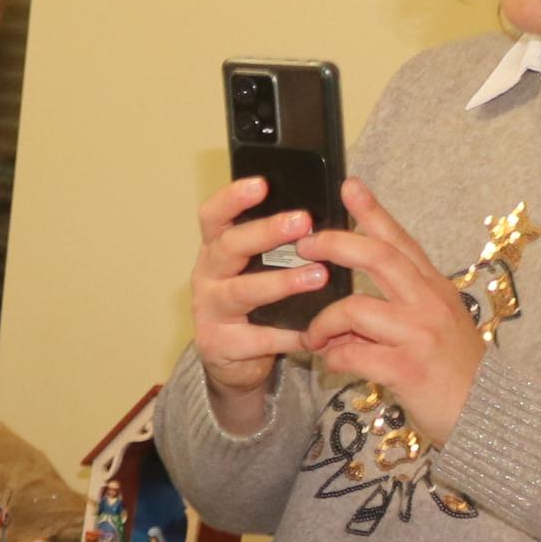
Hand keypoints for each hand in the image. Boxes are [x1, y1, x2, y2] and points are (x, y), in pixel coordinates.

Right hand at [190, 176, 323, 430]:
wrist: (234, 358)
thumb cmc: (257, 301)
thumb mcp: (261, 266)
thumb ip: (283, 243)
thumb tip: (333, 210)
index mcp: (217, 248)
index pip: (214, 215)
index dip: (233, 198)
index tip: (261, 183)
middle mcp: (207, 274)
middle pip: (228, 247)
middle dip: (265, 232)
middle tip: (302, 221)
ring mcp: (209, 309)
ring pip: (241, 291)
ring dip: (280, 282)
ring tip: (318, 276)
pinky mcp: (218, 343)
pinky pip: (256, 337)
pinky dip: (287, 334)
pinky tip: (314, 332)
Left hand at [302, 179, 483, 445]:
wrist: (490, 416)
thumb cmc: (455, 369)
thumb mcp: (436, 324)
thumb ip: (401, 303)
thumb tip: (352, 294)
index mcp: (434, 288)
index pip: (401, 240)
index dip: (373, 211)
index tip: (349, 185)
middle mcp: (429, 303)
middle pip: (378, 257)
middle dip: (336, 245)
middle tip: (304, 245)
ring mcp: (419, 335)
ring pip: (355, 309)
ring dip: (323, 322)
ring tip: (315, 336)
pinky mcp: (407, 368)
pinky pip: (353, 354)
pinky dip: (333, 356)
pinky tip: (331, 362)